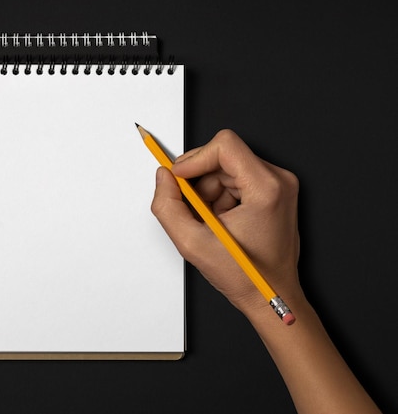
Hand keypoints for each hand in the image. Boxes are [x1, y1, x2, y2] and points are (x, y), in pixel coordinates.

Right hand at [151, 129, 302, 314]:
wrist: (269, 296)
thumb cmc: (245, 275)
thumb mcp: (192, 243)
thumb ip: (168, 206)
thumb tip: (163, 178)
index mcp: (267, 188)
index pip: (225, 145)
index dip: (194, 158)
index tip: (178, 176)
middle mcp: (278, 180)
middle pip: (223, 157)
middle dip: (199, 181)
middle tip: (191, 209)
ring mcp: (277, 185)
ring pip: (225, 169)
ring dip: (207, 192)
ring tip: (208, 222)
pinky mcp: (272, 192)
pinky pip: (234, 180)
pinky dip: (218, 197)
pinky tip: (219, 222)